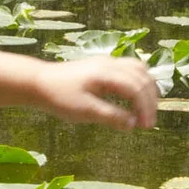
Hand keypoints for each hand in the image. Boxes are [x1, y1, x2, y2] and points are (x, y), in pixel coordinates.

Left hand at [45, 53, 159, 131]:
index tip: (145, 127)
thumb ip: (111, 117)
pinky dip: (138, 83)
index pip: (136, 89)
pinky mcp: (103, 65)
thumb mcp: (85, 111)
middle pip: (142, 78)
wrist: (38, 82)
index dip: (145, 108)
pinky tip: (134, 98)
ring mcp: (107, 62)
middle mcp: (110, 63)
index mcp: (107, 73)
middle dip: (149, 101)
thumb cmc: (59, 97)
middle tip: (147, 124)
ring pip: (139, 70)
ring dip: (146, 89)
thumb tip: (133, 124)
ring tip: (145, 110)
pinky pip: (129, 69)